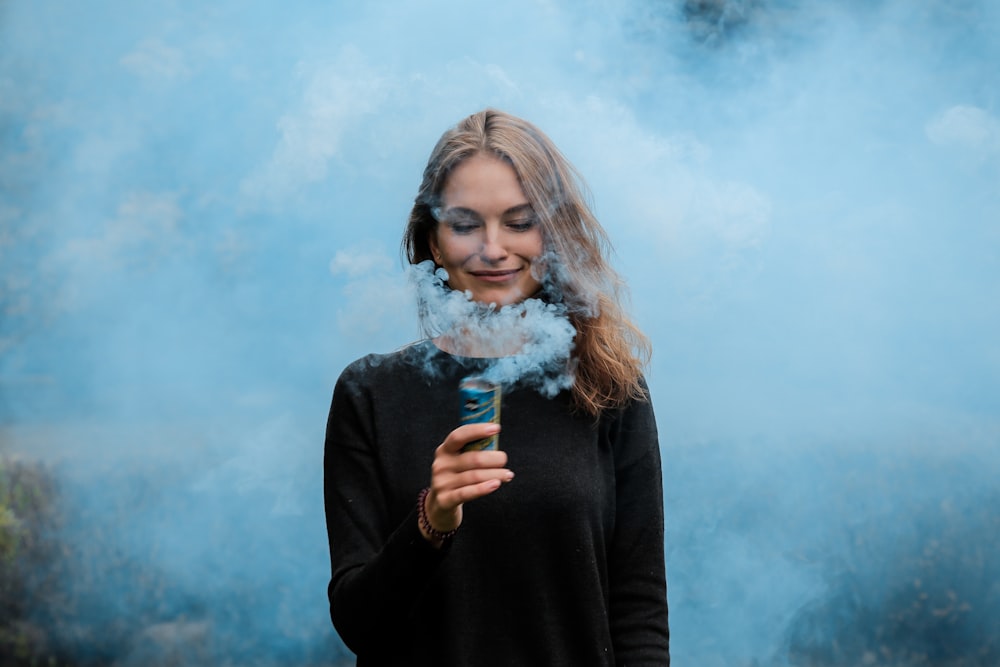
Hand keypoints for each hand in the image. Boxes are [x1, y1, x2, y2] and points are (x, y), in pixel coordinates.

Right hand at [420, 422, 512, 543]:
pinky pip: (467, 493)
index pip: (459, 436)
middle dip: (493, 458)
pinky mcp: (445, 500)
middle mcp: (441, 465)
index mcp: (444, 450)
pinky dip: (483, 488)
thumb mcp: (458, 461)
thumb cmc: (456, 477)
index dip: (477, 430)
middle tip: (504, 459)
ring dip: (495, 474)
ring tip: (508, 475)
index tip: (496, 428)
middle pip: (473, 458)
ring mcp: (442, 483)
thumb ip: (472, 450)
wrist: (439, 505)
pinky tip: (496, 484)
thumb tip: (496, 438)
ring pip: (474, 476)